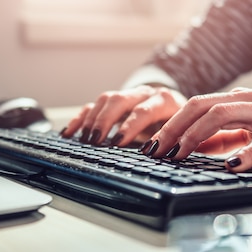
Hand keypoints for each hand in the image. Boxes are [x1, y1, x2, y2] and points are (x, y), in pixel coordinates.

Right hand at [61, 85, 186, 146]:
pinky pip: (93, 106)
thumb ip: (174, 144)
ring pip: (105, 100)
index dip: (130, 126)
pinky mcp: (114, 102)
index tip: (117, 143)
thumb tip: (165, 158)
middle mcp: (144, 94)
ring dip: (92, 120)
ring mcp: (128, 96)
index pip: (144, 110)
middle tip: (96, 141)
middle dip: (106, 121)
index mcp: (164, 100)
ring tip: (85, 140)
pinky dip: (80, 119)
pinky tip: (69, 133)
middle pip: (120, 100)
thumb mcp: (183, 133)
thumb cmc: (181, 125)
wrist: (178, 108)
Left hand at [141, 88, 251, 171]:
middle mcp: (250, 102)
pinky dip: (247, 152)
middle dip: (173, 129)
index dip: (170, 124)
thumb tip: (196, 146)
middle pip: (201, 107)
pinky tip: (233, 165)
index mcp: (241, 101)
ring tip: (180, 155)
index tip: (151, 145)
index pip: (196, 107)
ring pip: (224, 116)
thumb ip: (229, 134)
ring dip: (197, 136)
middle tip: (154, 151)